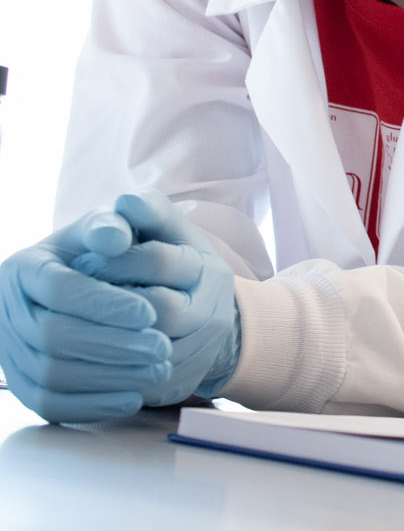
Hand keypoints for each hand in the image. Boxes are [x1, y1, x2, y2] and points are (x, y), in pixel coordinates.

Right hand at [0, 208, 169, 422]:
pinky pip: (48, 403)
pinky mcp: (22, 384)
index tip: (150, 313)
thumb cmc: (98, 252)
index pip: (58, 289)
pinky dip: (91, 405)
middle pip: (53, 336)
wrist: (78, 284)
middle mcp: (7, 311)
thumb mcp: (104, 228)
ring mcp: (9, 351)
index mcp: (23, 269)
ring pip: (51, 374)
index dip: (104, 304)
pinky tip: (133, 398)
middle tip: (162, 348)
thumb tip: (114, 237)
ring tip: (157, 370)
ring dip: (108, 376)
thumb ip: (111, 225)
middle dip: (113, 344)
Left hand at [72, 192, 240, 407]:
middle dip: (106, 302)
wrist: (198, 316)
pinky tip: (81, 358)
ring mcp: (200, 353)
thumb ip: (147, 212)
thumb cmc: (167, 264)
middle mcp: (213, 312)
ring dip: (101, 339)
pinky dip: (104, 377)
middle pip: (157, 311)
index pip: (160, 260)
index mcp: (208, 270)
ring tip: (73, 324)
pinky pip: (136, 390)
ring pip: (145, 354)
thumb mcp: (163, 230)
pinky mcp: (179, 385)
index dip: (113, 260)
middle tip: (71, 298)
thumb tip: (125, 204)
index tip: (82, 260)